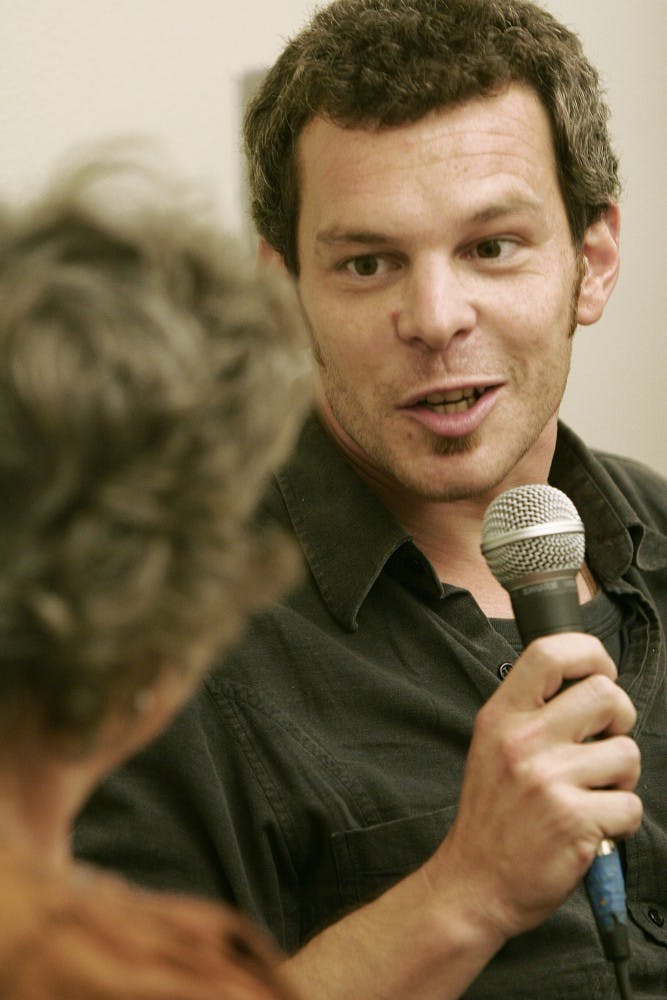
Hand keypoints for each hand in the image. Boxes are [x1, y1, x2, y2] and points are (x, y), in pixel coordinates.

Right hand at [425, 633, 641, 944]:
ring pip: (627, 752)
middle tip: (602, 744)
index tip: (600, 672)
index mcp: (502, 715)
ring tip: (591, 793)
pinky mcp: (574, 820)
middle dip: (620, 719)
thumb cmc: (492, 815)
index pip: (550, 652)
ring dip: (621, 777)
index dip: (590, 654)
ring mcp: (549, 779)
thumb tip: (590, 685)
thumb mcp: (492, 744)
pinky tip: (592, 825)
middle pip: (605, 695)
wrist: (474, 883)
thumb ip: (531, 711)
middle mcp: (523, 740)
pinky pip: (631, 805)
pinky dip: (620, 820)